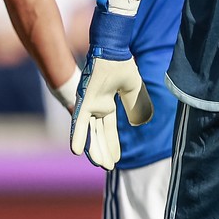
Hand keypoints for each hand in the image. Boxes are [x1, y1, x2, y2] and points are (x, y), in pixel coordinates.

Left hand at [69, 1, 152, 169]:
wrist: (112, 51)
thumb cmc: (121, 65)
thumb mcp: (132, 90)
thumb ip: (135, 105)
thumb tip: (140, 121)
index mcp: (107, 105)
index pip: (109, 130)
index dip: (112, 144)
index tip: (115, 159)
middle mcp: (96, 108)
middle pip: (100, 135)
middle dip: (104, 151)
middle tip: (108, 167)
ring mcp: (89, 106)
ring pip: (90, 132)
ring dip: (93, 149)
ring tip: (98, 165)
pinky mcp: (84, 102)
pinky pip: (79, 123)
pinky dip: (78, 136)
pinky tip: (77, 151)